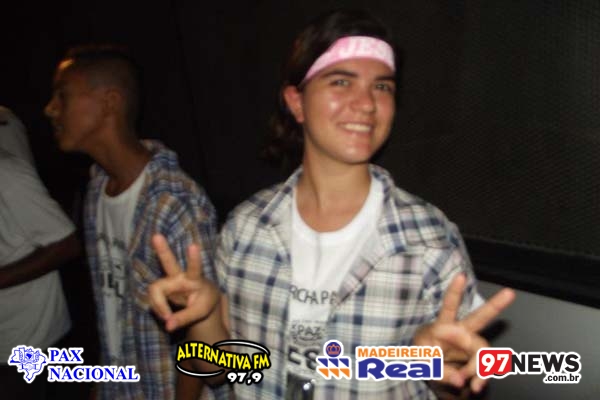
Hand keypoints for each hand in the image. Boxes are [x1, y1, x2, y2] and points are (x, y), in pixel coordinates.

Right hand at [148, 234, 219, 331]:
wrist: (202, 298)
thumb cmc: (204, 301)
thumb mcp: (200, 312)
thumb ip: (184, 318)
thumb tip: (167, 325)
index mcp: (195, 279)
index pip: (195, 269)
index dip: (193, 259)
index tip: (193, 246)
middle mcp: (180, 276)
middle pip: (169, 262)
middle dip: (162, 250)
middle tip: (156, 236)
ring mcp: (169, 281)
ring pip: (155, 289)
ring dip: (158, 305)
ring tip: (166, 317)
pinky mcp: (161, 288)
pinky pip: (154, 300)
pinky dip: (159, 309)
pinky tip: (166, 314)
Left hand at [414, 273, 514, 393]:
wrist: (430, 368)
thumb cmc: (423, 356)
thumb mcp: (422, 363)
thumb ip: (440, 370)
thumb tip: (461, 379)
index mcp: (442, 325)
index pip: (449, 307)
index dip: (455, 292)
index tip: (461, 277)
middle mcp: (460, 331)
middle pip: (480, 317)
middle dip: (495, 305)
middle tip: (510, 293)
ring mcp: (470, 344)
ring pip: (483, 351)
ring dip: (477, 367)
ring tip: (465, 380)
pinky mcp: (476, 358)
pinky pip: (486, 366)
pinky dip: (482, 377)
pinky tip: (476, 386)